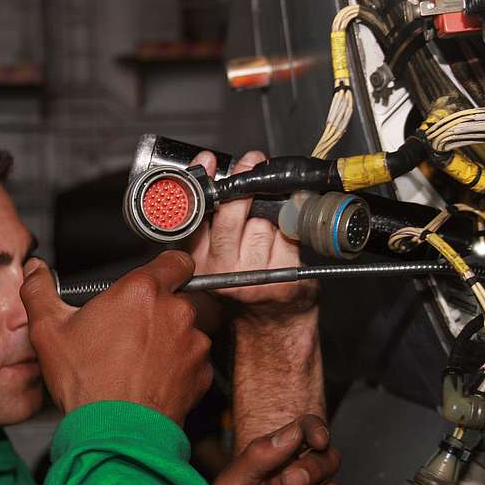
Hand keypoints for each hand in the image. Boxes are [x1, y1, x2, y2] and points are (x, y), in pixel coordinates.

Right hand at [19, 251, 211, 424]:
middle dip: (155, 310)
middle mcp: (175, 312)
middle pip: (174, 298)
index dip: (165, 268)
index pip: (175, 260)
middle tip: (127, 331)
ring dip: (167, 339)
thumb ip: (40, 291)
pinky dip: (176, 366)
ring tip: (136, 360)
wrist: (116, 434)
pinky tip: (149, 378)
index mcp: (142, 291)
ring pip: (184, 330)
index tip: (154, 279)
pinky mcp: (201, 372)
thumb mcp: (48, 331)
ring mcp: (192, 343)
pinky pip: (191, 360)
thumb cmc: (88, 384)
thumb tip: (36, 272)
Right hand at [188, 151, 317, 320]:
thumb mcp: (215, 255)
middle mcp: (221, 270)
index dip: (202, 184)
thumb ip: (211, 221)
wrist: (271, 323)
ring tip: (268, 227)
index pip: (195, 217)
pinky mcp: (280, 279)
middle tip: (252, 163)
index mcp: (199, 260)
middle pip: (231, 214)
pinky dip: (290, 231)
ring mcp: (252, 276)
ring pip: (263, 223)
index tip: (208, 161)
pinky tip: (284, 240)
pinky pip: (287, 236)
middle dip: (244, 183)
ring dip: (270, 216)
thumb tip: (216, 171)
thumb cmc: (245, 281)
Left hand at [213, 416, 344, 484]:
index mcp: (279, 462)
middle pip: (329, 461)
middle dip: (312, 470)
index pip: (307, 433)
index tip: (317, 439)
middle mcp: (300, 484)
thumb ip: (260, 454)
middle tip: (288, 483)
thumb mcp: (234, 484)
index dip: (317, 430)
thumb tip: (292, 432)